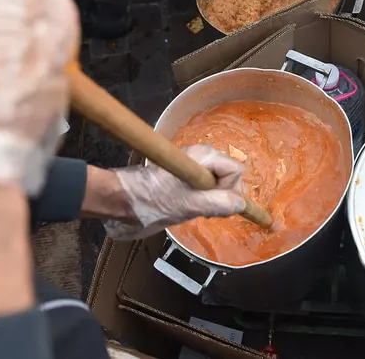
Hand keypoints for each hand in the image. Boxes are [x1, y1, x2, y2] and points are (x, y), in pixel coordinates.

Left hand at [103, 144, 246, 240]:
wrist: (124, 200)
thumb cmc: (154, 199)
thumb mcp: (191, 204)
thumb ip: (220, 203)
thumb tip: (241, 203)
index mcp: (204, 155)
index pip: (235, 170)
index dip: (229, 189)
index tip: (212, 202)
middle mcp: (201, 156)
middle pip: (228, 175)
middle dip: (222, 194)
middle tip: (203, 209)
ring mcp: (192, 165)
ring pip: (218, 182)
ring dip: (211, 198)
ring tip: (193, 209)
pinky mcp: (184, 175)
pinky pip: (205, 186)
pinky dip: (202, 198)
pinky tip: (188, 207)